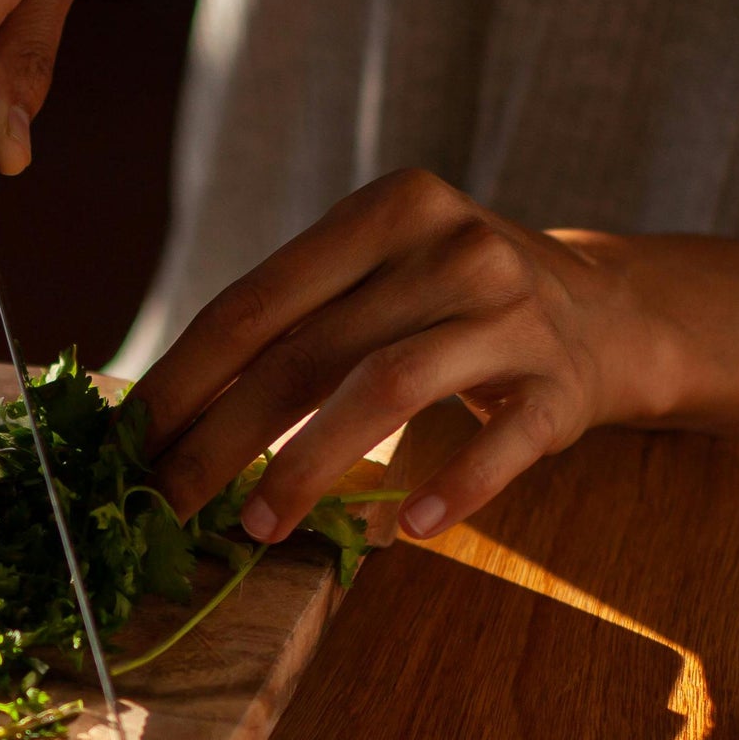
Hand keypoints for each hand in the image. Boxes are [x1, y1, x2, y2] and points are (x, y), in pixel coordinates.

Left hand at [131, 170, 675, 542]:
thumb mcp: (377, 275)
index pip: (254, 303)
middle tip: (164, 502)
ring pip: (386, 389)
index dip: (182, 379)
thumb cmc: (449, 301)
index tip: (130, 441)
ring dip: (308, 466)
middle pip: (305, 352)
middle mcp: (449, 248)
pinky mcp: (563, 384)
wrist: (608, 310)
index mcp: (384, 211)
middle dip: (218, 438)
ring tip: (257, 527)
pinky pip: (500, 445)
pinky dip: (449, 486)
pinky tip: (405, 528)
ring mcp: (512, 313)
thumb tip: (164, 414)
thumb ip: (291, 323)